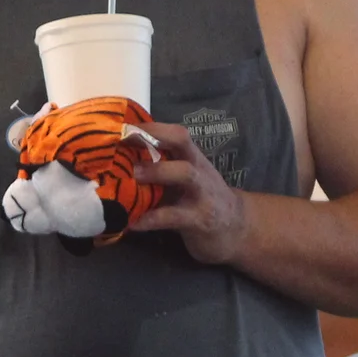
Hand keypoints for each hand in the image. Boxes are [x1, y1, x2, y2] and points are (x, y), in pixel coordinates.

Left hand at [129, 117, 249, 265]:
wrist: (238, 229)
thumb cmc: (201, 200)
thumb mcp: (185, 181)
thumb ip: (160, 170)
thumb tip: (119, 164)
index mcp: (192, 158)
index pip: (175, 133)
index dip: (150, 127)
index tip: (122, 127)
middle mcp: (198, 170)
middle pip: (182, 143)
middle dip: (152, 141)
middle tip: (122, 147)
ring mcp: (202, 193)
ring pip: (185, 173)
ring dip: (156, 172)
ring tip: (130, 178)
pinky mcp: (200, 220)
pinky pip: (173, 217)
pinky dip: (150, 219)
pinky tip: (131, 223)